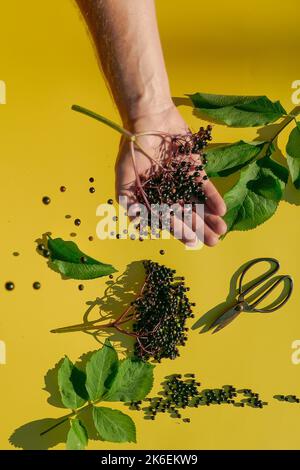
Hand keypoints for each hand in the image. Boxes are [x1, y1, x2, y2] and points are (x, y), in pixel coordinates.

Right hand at [115, 105, 226, 246]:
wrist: (149, 117)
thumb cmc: (132, 147)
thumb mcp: (124, 175)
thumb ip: (128, 199)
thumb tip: (135, 222)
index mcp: (151, 197)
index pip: (167, 218)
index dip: (179, 230)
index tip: (191, 242)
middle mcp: (168, 192)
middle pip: (186, 214)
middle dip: (199, 228)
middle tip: (214, 242)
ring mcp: (182, 181)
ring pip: (198, 203)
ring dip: (210, 217)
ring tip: (222, 230)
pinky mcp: (195, 168)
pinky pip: (205, 185)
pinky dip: (213, 197)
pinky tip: (222, 209)